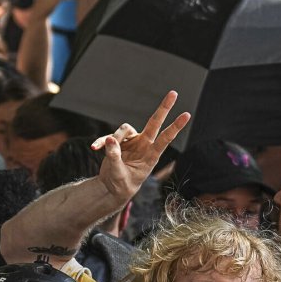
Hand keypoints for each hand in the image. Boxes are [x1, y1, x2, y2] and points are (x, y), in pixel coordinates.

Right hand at [91, 89, 189, 203]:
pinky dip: (102, 142)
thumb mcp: (118, 174)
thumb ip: (114, 157)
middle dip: (164, 108)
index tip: (187, 115)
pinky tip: (94, 148)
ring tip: (103, 150)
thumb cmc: (121, 184)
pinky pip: (110, 137)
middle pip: (154, 123)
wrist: (113, 188)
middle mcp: (143, 145)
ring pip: (124, 130)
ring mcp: (132, 142)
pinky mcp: (119, 142)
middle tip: (174, 93)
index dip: (175, 127)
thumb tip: (110, 139)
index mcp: (150, 156)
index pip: (165, 139)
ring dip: (114, 138)